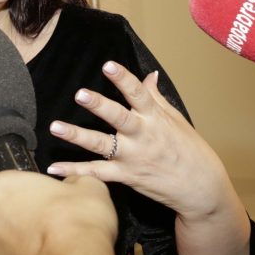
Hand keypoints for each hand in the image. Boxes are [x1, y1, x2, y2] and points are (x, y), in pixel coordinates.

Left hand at [0, 171, 121, 254]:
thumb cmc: (76, 222)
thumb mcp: (88, 187)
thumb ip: (73, 181)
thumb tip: (73, 185)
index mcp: (1, 189)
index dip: (1, 194)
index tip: (19, 198)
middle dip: (10, 222)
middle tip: (39, 223)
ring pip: (0, 248)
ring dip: (17, 247)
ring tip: (47, 249)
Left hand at [45, 61, 251, 254]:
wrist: (201, 189)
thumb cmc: (190, 151)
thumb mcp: (176, 121)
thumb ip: (156, 98)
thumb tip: (149, 75)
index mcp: (155, 118)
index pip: (138, 94)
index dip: (123, 79)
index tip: (109, 65)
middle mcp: (142, 136)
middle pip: (118, 118)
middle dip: (99, 106)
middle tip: (80, 94)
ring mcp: (132, 157)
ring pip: (101, 145)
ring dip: (77, 136)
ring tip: (55, 126)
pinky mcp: (126, 176)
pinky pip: (96, 173)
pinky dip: (75, 171)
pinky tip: (53, 168)